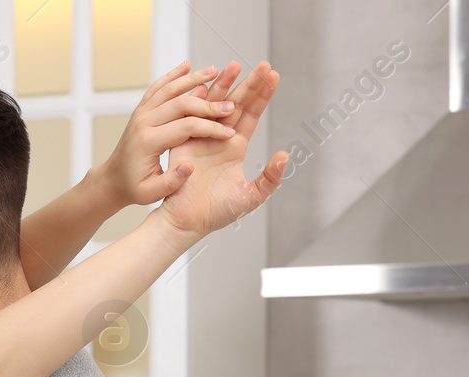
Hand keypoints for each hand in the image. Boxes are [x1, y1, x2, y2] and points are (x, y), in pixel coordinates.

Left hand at [91, 62, 236, 208]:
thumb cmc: (134, 187)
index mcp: (149, 142)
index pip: (186, 127)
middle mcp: (144, 122)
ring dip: (193, 78)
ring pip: (169, 88)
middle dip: (209, 104)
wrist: (113, 179)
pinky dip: (173, 75)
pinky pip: (158, 87)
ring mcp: (141, 112)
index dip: (210, 128)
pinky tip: (187, 65)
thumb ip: (171, 182)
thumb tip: (189, 165)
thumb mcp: (151, 193)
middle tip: (231, 104)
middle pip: (181, 104)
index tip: (230, 132)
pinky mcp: (141, 109)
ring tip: (216, 70)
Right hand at [156, 61, 288, 240]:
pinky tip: (204, 82)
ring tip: (234, 65)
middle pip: (236, 103)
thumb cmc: (217, 213)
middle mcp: (219, 138)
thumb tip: (285, 156)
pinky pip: (190, 115)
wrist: (187, 221)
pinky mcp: (183, 141)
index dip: (262, 95)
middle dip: (249, 83)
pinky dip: (196, 98)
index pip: (252, 115)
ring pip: (214, 104)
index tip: (274, 76)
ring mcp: (200, 137)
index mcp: (235, 147)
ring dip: (224, 85)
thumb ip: (270, 178)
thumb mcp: (251, 196)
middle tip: (262, 64)